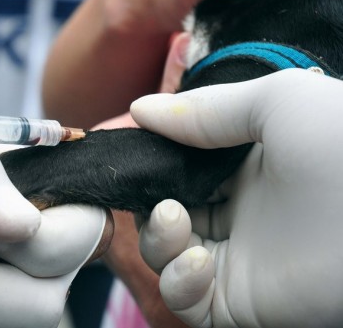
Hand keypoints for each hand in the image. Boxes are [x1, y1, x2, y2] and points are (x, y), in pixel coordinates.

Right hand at [131, 69, 342, 326]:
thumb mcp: (276, 103)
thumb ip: (204, 109)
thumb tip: (138, 108)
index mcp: (244, 167)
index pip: (179, 169)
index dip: (151, 165)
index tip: (130, 156)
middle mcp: (239, 213)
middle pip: (165, 215)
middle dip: (146, 206)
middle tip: (149, 195)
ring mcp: (240, 260)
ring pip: (167, 258)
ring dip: (156, 241)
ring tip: (175, 220)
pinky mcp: (242, 302)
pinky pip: (188, 302)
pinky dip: (178, 284)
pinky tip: (199, 263)